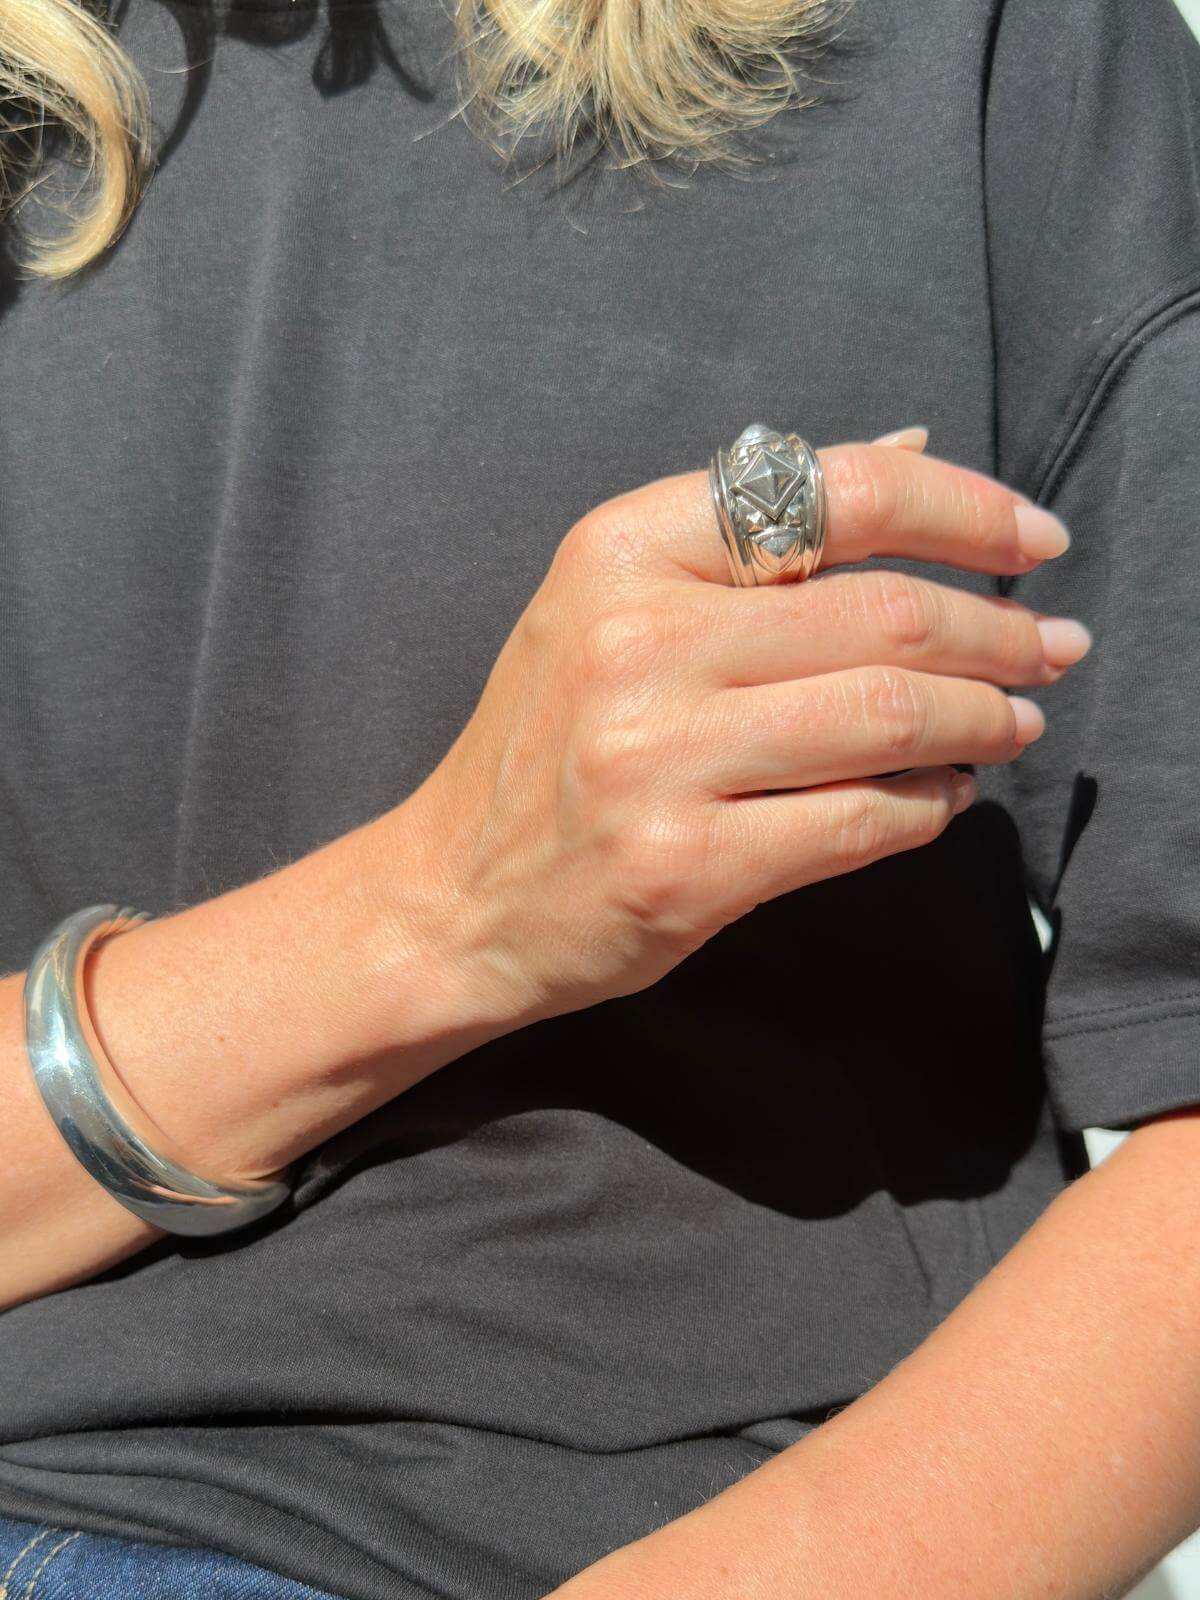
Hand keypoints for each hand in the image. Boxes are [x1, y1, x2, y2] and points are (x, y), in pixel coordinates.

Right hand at [396, 432, 1087, 1029]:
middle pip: (884, 614)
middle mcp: (636, 641)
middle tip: (1053, 650)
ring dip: (984, 720)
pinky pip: (860, 821)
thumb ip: (756, 530)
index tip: (1036, 541)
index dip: (966, 510)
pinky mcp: (684, 867)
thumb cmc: (548, 744)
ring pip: (889, 718)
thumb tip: (915, 447)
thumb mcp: (614, 602)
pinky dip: (929, 805)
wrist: (452, 893)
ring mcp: (656, 758)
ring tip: (1015, 722)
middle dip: (999, 633)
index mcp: (621, 550)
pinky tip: (943, 796)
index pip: (835, 491)